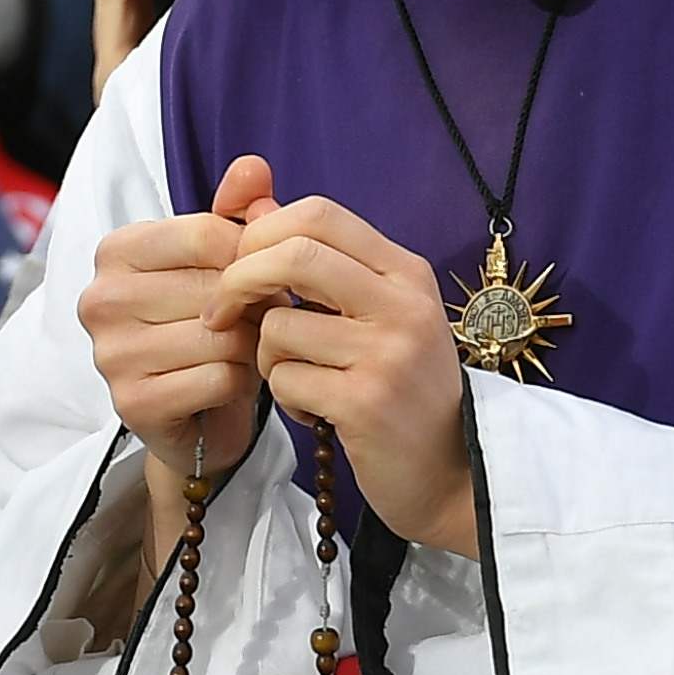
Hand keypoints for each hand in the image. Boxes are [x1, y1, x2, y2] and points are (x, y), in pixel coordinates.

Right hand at [88, 149, 276, 546]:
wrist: (198, 417)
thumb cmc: (210, 329)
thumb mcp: (225, 263)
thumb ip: (239, 211)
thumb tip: (254, 167)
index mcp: (115, 250)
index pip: (208, 233)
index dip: (252, 258)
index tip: (258, 279)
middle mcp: (99, 298)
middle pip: (215, 286)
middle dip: (254, 306)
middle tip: (254, 325)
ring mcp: (109, 353)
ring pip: (221, 335)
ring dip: (249, 347)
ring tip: (241, 353)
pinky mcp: (131, 402)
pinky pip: (219, 377)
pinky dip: (239, 383)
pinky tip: (228, 386)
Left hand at [223, 196, 478, 552]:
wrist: (451, 471)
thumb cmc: (400, 386)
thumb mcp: (372, 311)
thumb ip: (316, 256)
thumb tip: (250, 203)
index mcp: (405, 272)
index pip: (318, 213)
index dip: (261, 232)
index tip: (240, 267)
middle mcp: (404, 304)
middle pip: (293, 253)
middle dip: (240, 280)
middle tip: (223, 313)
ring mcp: (387, 354)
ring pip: (278, 325)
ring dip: (267, 357)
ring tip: (300, 378)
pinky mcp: (365, 403)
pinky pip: (284, 379)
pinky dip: (285, 398)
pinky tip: (316, 411)